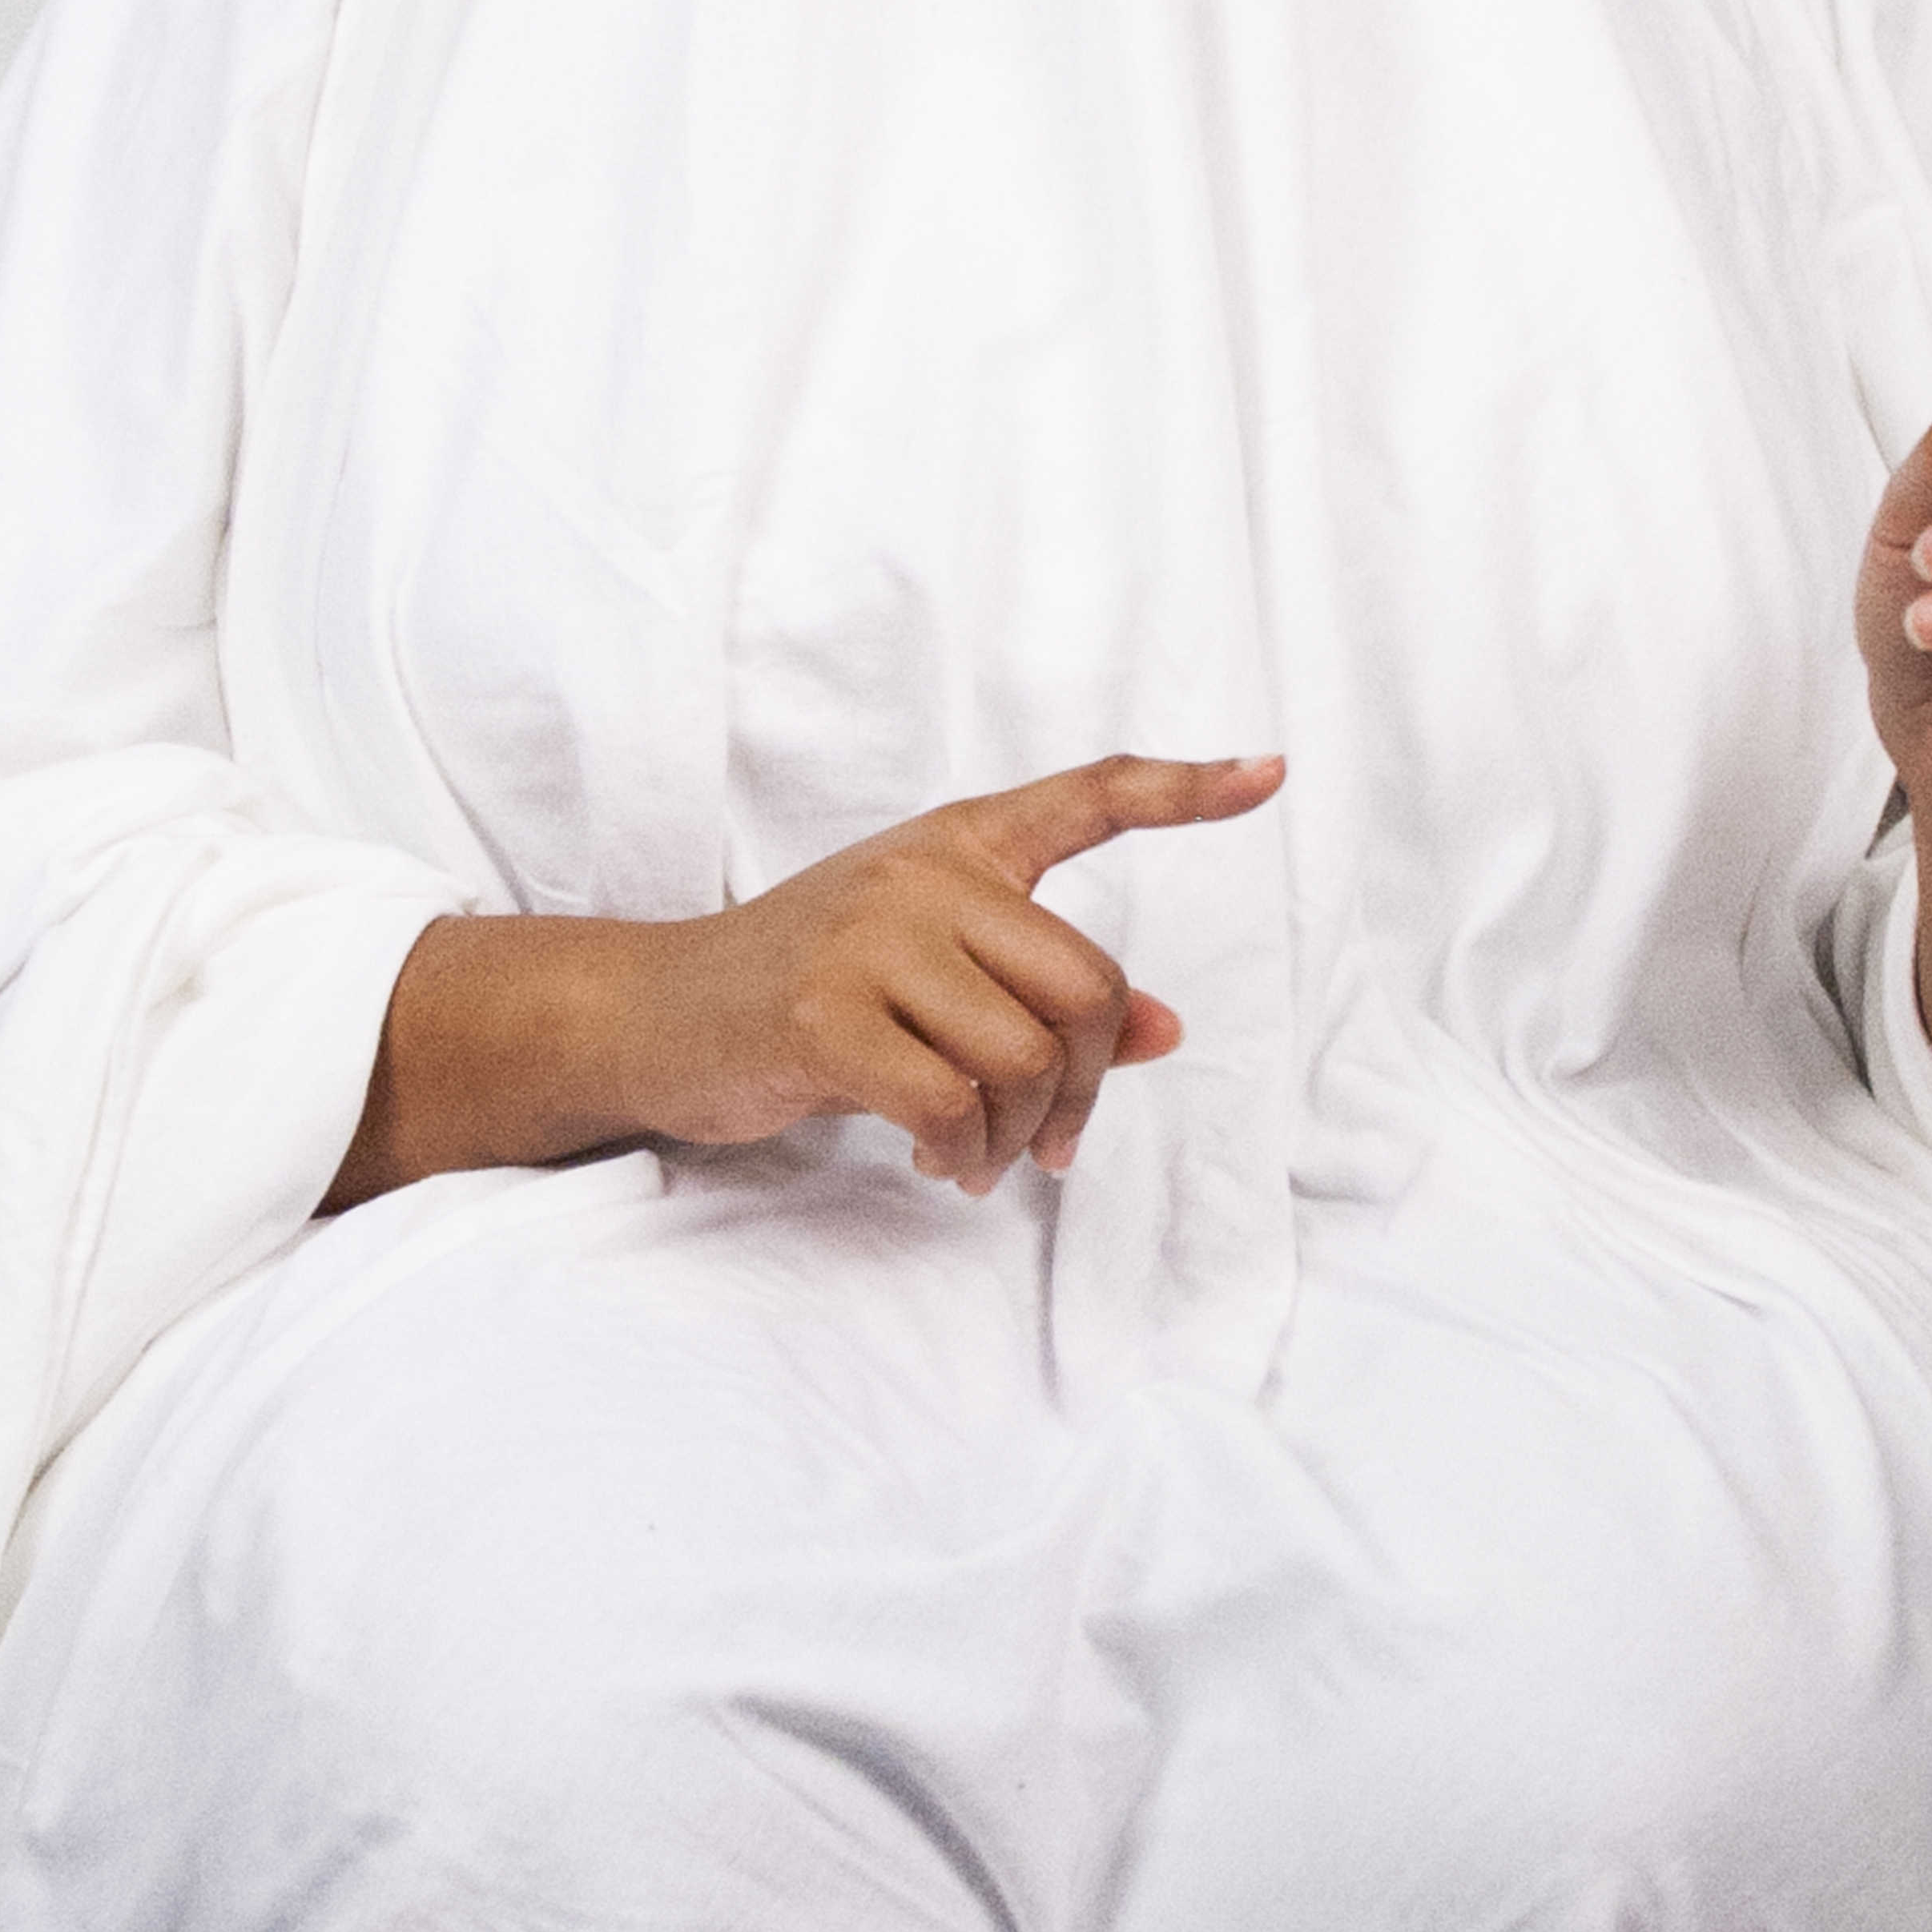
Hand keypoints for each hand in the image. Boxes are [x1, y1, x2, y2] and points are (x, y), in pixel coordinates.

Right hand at [618, 750, 1286, 1194]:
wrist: (658, 1012)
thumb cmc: (809, 992)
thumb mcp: (931, 973)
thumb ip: (1039, 991)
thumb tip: (1166, 1031)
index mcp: (958, 844)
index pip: (1091, 794)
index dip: (1187, 787)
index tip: (1273, 771)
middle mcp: (924, 873)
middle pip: (1088, 989)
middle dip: (1086, 1090)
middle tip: (1046, 1144)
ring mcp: (871, 936)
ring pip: (1027, 1058)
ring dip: (1020, 1138)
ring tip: (977, 1157)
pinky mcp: (826, 1013)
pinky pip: (953, 1104)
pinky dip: (962, 1154)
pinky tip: (935, 1160)